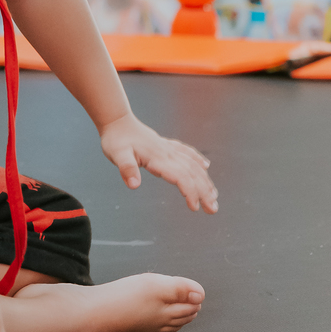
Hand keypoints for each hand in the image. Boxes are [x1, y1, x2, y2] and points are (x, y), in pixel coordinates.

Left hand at [99, 113, 217, 213]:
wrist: (117, 121)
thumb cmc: (116, 140)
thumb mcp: (117, 155)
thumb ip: (127, 169)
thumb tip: (134, 185)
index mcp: (158, 158)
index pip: (181, 177)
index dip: (190, 192)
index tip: (195, 207)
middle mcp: (167, 154)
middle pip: (192, 173)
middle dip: (205, 192)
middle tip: (213, 210)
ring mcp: (168, 149)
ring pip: (193, 165)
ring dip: (205, 180)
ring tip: (214, 196)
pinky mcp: (166, 145)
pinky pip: (187, 152)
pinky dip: (198, 160)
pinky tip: (205, 167)